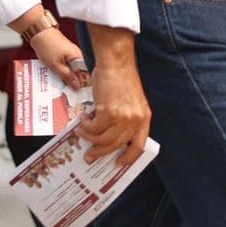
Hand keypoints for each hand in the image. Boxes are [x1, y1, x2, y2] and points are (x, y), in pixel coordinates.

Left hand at [28, 23, 88, 90]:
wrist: (39, 32)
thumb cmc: (47, 46)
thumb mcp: (56, 65)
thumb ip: (67, 76)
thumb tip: (77, 86)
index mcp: (78, 57)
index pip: (86, 75)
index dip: (82, 85)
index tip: (77, 95)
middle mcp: (77, 55)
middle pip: (79, 73)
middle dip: (74, 83)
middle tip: (68, 94)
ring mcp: (71, 54)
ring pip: (72, 70)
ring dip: (67, 78)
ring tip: (61, 88)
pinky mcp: (64, 53)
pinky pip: (66, 65)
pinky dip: (62, 71)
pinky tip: (57, 77)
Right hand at [78, 29, 150, 167]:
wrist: (116, 62)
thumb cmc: (121, 78)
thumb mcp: (130, 101)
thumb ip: (124, 118)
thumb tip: (107, 135)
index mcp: (144, 118)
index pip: (139, 146)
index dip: (128, 158)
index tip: (119, 164)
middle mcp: (135, 120)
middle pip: (116, 145)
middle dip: (100, 152)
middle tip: (89, 155)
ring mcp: (122, 117)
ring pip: (102, 139)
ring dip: (89, 138)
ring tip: (81, 131)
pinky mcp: (108, 112)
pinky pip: (93, 128)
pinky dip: (85, 126)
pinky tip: (82, 120)